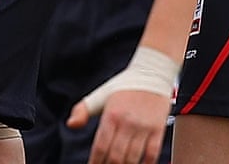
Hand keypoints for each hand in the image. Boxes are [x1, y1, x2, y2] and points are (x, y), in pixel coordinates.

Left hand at [67, 45, 178, 163]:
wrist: (151, 73)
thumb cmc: (124, 86)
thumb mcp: (100, 95)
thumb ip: (83, 110)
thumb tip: (70, 125)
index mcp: (111, 114)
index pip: (100, 147)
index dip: (96, 162)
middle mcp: (127, 122)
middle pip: (116, 157)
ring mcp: (143, 127)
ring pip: (132, 158)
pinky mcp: (158, 130)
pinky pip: (151, 155)